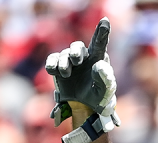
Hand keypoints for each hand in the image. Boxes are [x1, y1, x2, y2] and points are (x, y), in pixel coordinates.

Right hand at [44, 18, 120, 142]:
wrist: (85, 106)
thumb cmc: (100, 96)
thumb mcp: (106, 91)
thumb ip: (105, 79)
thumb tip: (98, 65)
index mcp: (98, 58)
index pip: (100, 42)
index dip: (102, 31)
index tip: (105, 20)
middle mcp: (83, 56)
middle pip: (77, 47)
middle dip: (75, 52)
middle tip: (76, 60)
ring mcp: (70, 60)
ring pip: (63, 55)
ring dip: (64, 64)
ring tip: (67, 74)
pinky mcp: (58, 67)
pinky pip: (52, 60)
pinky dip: (52, 65)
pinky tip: (55, 72)